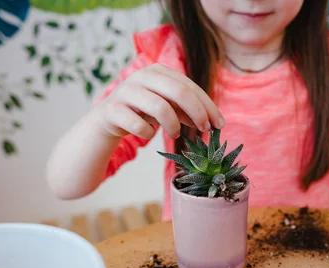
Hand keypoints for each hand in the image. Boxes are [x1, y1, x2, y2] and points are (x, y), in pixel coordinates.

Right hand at [94, 63, 223, 139]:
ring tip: (175, 134)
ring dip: (174, 126)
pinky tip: (148, 133)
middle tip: (204, 130)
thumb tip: (213, 122)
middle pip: (179, 92)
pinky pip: (139, 125)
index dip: (207, 106)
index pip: (189, 86)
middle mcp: (142, 76)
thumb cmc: (144, 111)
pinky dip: (149, 133)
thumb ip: (188, 110)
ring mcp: (126, 91)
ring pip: (160, 108)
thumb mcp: (168, 107)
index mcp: (158, 71)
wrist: (109, 118)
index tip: (219, 124)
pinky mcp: (113, 109)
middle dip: (197, 113)